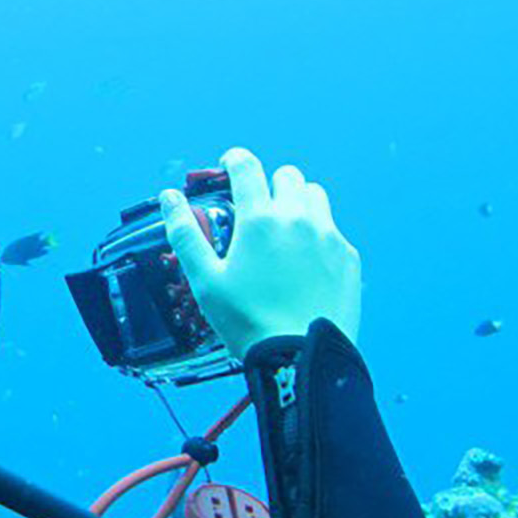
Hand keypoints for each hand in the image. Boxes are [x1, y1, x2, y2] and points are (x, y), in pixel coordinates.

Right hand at [161, 148, 361, 359]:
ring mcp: (328, 236)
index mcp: (260, 220)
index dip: (235, 160)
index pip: (247, 166)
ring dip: (298, 202)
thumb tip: (169, 198)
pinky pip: (334, 230)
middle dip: (269, 184)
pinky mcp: (348, 257)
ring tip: (285, 229)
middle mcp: (298, 219)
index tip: (230, 165)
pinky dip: (318, 234)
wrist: (302, 357)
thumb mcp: (205, 281)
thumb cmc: (248, 321)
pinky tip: (305, 261)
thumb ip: (185, 235)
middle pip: (287, 176)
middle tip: (257, 208)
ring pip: (315, 196)